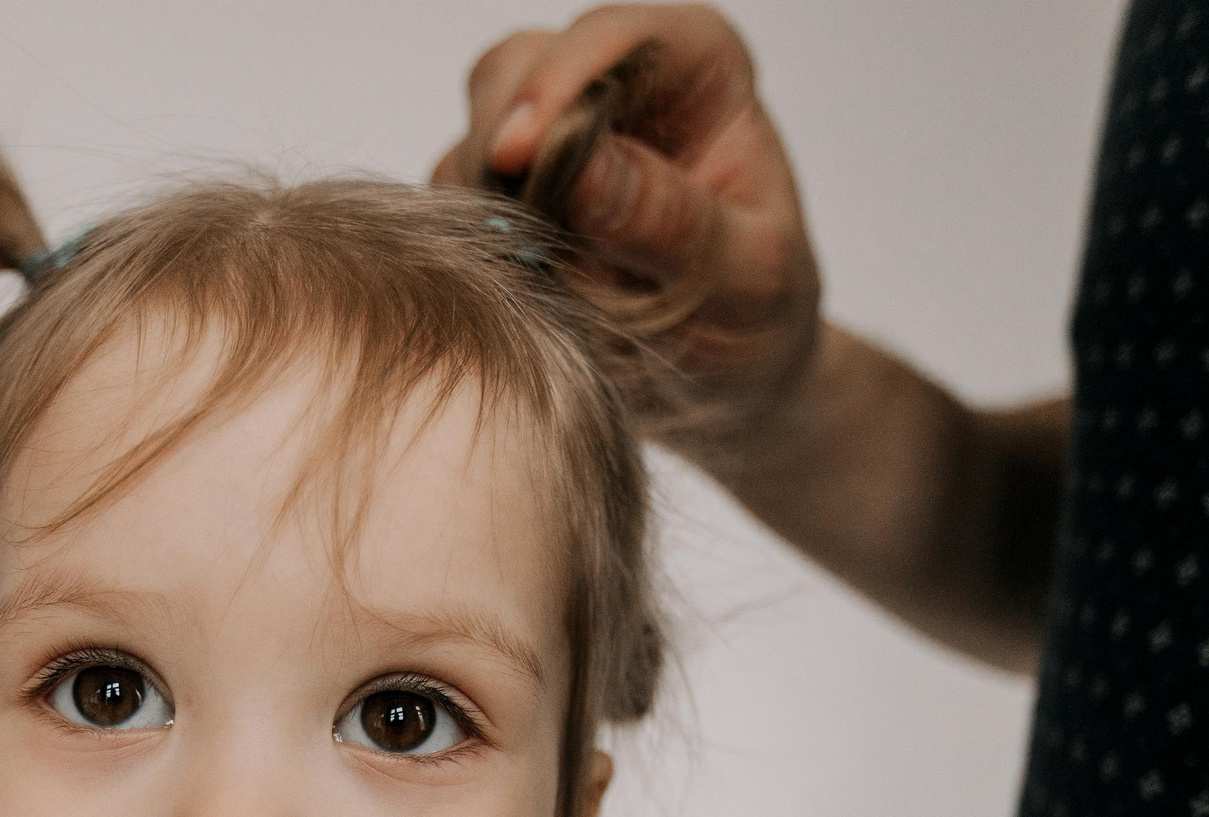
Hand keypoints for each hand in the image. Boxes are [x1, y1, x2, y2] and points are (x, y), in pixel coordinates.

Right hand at [432, 4, 822, 448]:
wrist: (722, 387)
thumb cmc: (756, 323)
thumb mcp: (744, 282)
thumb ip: (670, 223)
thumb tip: (578, 171)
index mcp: (697, 73)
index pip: (620, 37)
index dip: (563, 81)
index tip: (521, 154)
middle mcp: (615, 88)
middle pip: (521, 70)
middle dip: (504, 147)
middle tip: (519, 237)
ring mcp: (550, 143)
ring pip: (474, 134)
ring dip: (484, 206)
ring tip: (540, 284)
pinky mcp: (504, 199)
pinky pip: (452, 203)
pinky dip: (468, 246)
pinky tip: (517, 294)